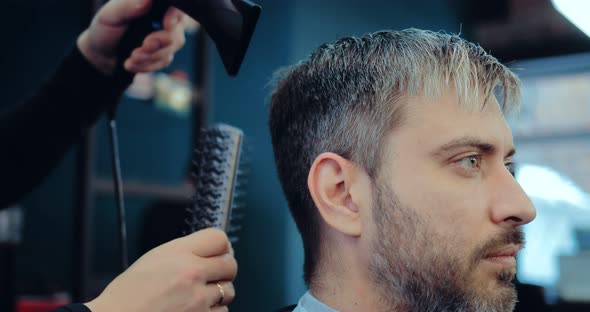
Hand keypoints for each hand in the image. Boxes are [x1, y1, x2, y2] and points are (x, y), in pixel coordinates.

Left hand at [77, 0, 188, 74]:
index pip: (175, 8)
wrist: (103, 55)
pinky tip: (132, 62)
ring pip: (170, 49)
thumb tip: (146, 0)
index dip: (175, 15)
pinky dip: (146, 65)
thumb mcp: (111, 15)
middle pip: (176, 32)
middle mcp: (164, 20)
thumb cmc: (106, 30)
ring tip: (131, 56)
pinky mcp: (164, 55)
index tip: (167, 24)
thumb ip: (127, 6)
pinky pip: (163, 62)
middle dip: (159, 43)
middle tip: (143, 46)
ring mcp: (166, 39)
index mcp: (154, 6)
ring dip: (150, 57)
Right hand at [84, 228, 237, 311]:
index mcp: (177, 253)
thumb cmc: (129, 294)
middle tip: (212, 276)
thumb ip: (184, 252)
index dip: (222, 246)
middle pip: (230, 264)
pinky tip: (195, 310)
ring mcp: (197, 299)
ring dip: (218, 295)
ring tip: (197, 297)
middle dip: (223, 270)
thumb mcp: (154, 259)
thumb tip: (212, 252)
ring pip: (229, 291)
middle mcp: (191, 273)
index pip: (219, 238)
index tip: (219, 252)